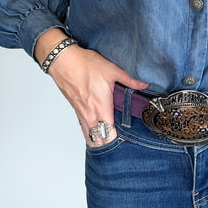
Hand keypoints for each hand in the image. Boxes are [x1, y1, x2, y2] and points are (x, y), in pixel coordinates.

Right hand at [36, 31, 147, 145]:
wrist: (63, 61)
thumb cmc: (85, 65)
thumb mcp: (112, 70)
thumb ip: (130, 79)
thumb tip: (145, 84)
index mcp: (102, 108)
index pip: (109, 134)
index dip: (116, 141)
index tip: (125, 142)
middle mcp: (90, 114)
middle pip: (99, 139)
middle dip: (108, 144)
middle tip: (118, 146)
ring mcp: (81, 113)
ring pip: (89, 135)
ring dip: (97, 140)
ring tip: (107, 144)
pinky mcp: (75, 108)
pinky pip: (83, 126)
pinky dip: (89, 132)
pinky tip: (94, 132)